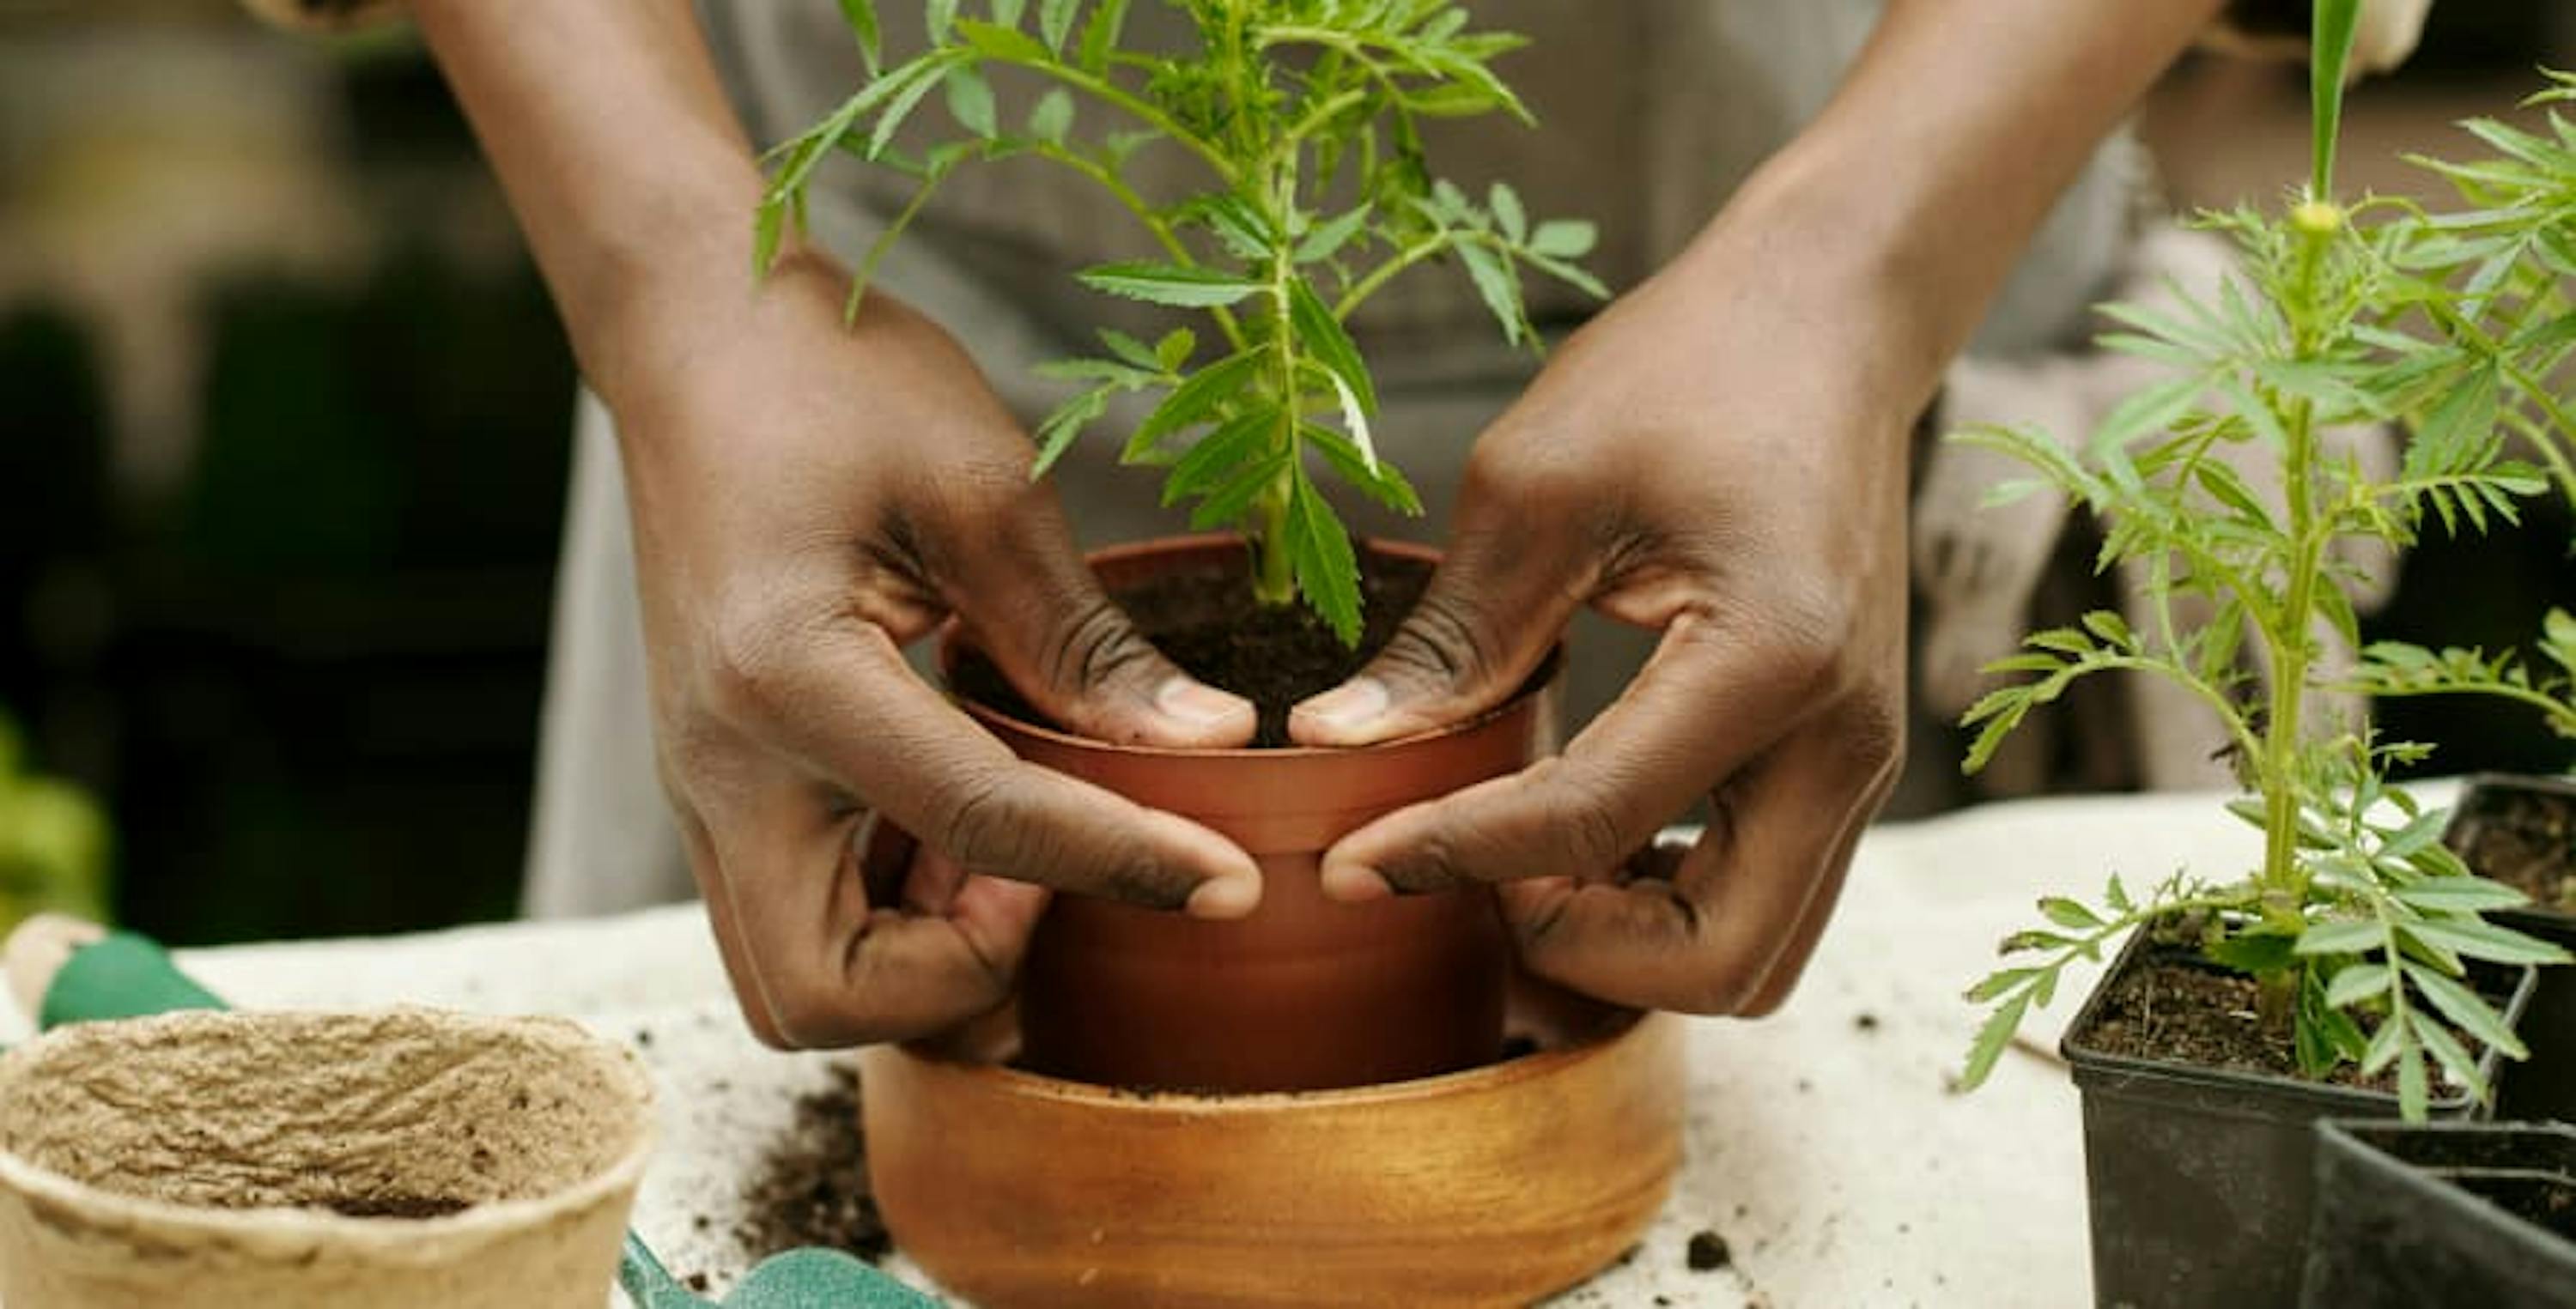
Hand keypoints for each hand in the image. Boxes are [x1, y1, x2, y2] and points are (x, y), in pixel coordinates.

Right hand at [609, 251, 1260, 1048]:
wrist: (697, 341)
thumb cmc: (831, 383)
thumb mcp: (979, 486)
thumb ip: (1085, 638)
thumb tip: (1214, 745)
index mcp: (788, 676)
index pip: (981, 825)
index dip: (1125, 864)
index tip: (1229, 884)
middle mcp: (721, 766)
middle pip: (821, 997)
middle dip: (959, 975)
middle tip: (1050, 868)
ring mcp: (706, 788)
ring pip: (799, 982)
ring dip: (925, 956)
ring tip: (1016, 845)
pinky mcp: (723, 787)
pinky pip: (801, 916)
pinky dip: (895, 913)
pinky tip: (969, 827)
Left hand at [1288, 220, 1910, 1015]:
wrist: (1823, 322)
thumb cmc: (1689, 372)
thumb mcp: (1538, 487)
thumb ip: (1448, 638)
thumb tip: (1333, 746)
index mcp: (1771, 659)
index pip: (1591, 822)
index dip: (1451, 858)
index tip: (1345, 866)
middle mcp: (1844, 739)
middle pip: (1722, 964)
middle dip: (1580, 948)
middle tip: (1472, 869)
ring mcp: (1860, 760)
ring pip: (1757, 954)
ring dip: (1633, 941)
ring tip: (1523, 852)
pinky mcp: (1844, 759)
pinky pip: (1767, 894)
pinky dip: (1672, 901)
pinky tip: (1586, 828)